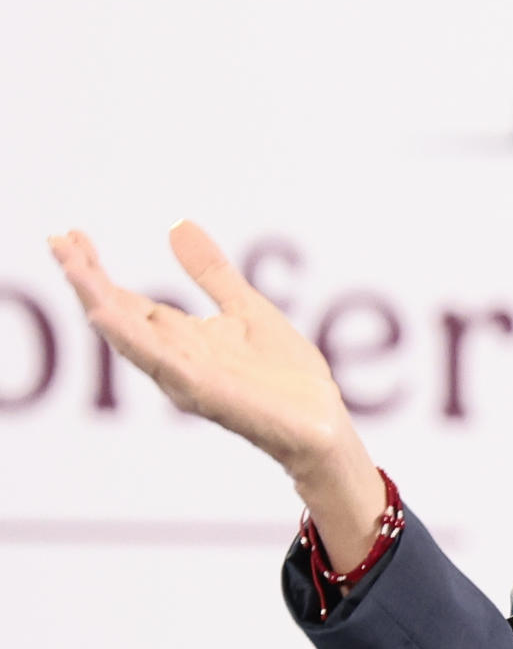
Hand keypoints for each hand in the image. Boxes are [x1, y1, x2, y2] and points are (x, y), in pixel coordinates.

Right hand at [47, 221, 352, 475]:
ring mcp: (184, 375)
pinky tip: (105, 315)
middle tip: (56, 240)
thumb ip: (211, 272)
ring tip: (71, 266)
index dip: (96, 270)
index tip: (69, 235)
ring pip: (130, 334)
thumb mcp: (246, 307)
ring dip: (98, 300)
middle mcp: (172, 357)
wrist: (320, 422)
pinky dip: (131, 338)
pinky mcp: (203, 389)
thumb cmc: (285, 375)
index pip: (127, 300)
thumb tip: (176, 225)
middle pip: (118, 314)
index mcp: (181, 339)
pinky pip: (160, 361)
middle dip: (86, 279)